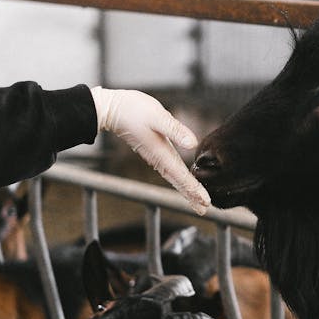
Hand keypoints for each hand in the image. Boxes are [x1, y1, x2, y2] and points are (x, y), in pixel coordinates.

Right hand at [90, 87, 210, 214]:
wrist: (112, 109)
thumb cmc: (133, 110)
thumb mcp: (157, 117)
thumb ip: (175, 130)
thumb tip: (193, 144)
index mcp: (162, 153)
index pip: (181, 176)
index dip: (194, 189)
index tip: (206, 202)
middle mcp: (159, 159)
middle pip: (178, 182)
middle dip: (192, 196)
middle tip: (205, 209)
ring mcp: (156, 156)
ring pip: (174, 177)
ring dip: (187, 190)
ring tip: (198, 202)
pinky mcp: (154, 152)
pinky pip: (170, 170)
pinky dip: (179, 179)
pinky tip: (183, 182)